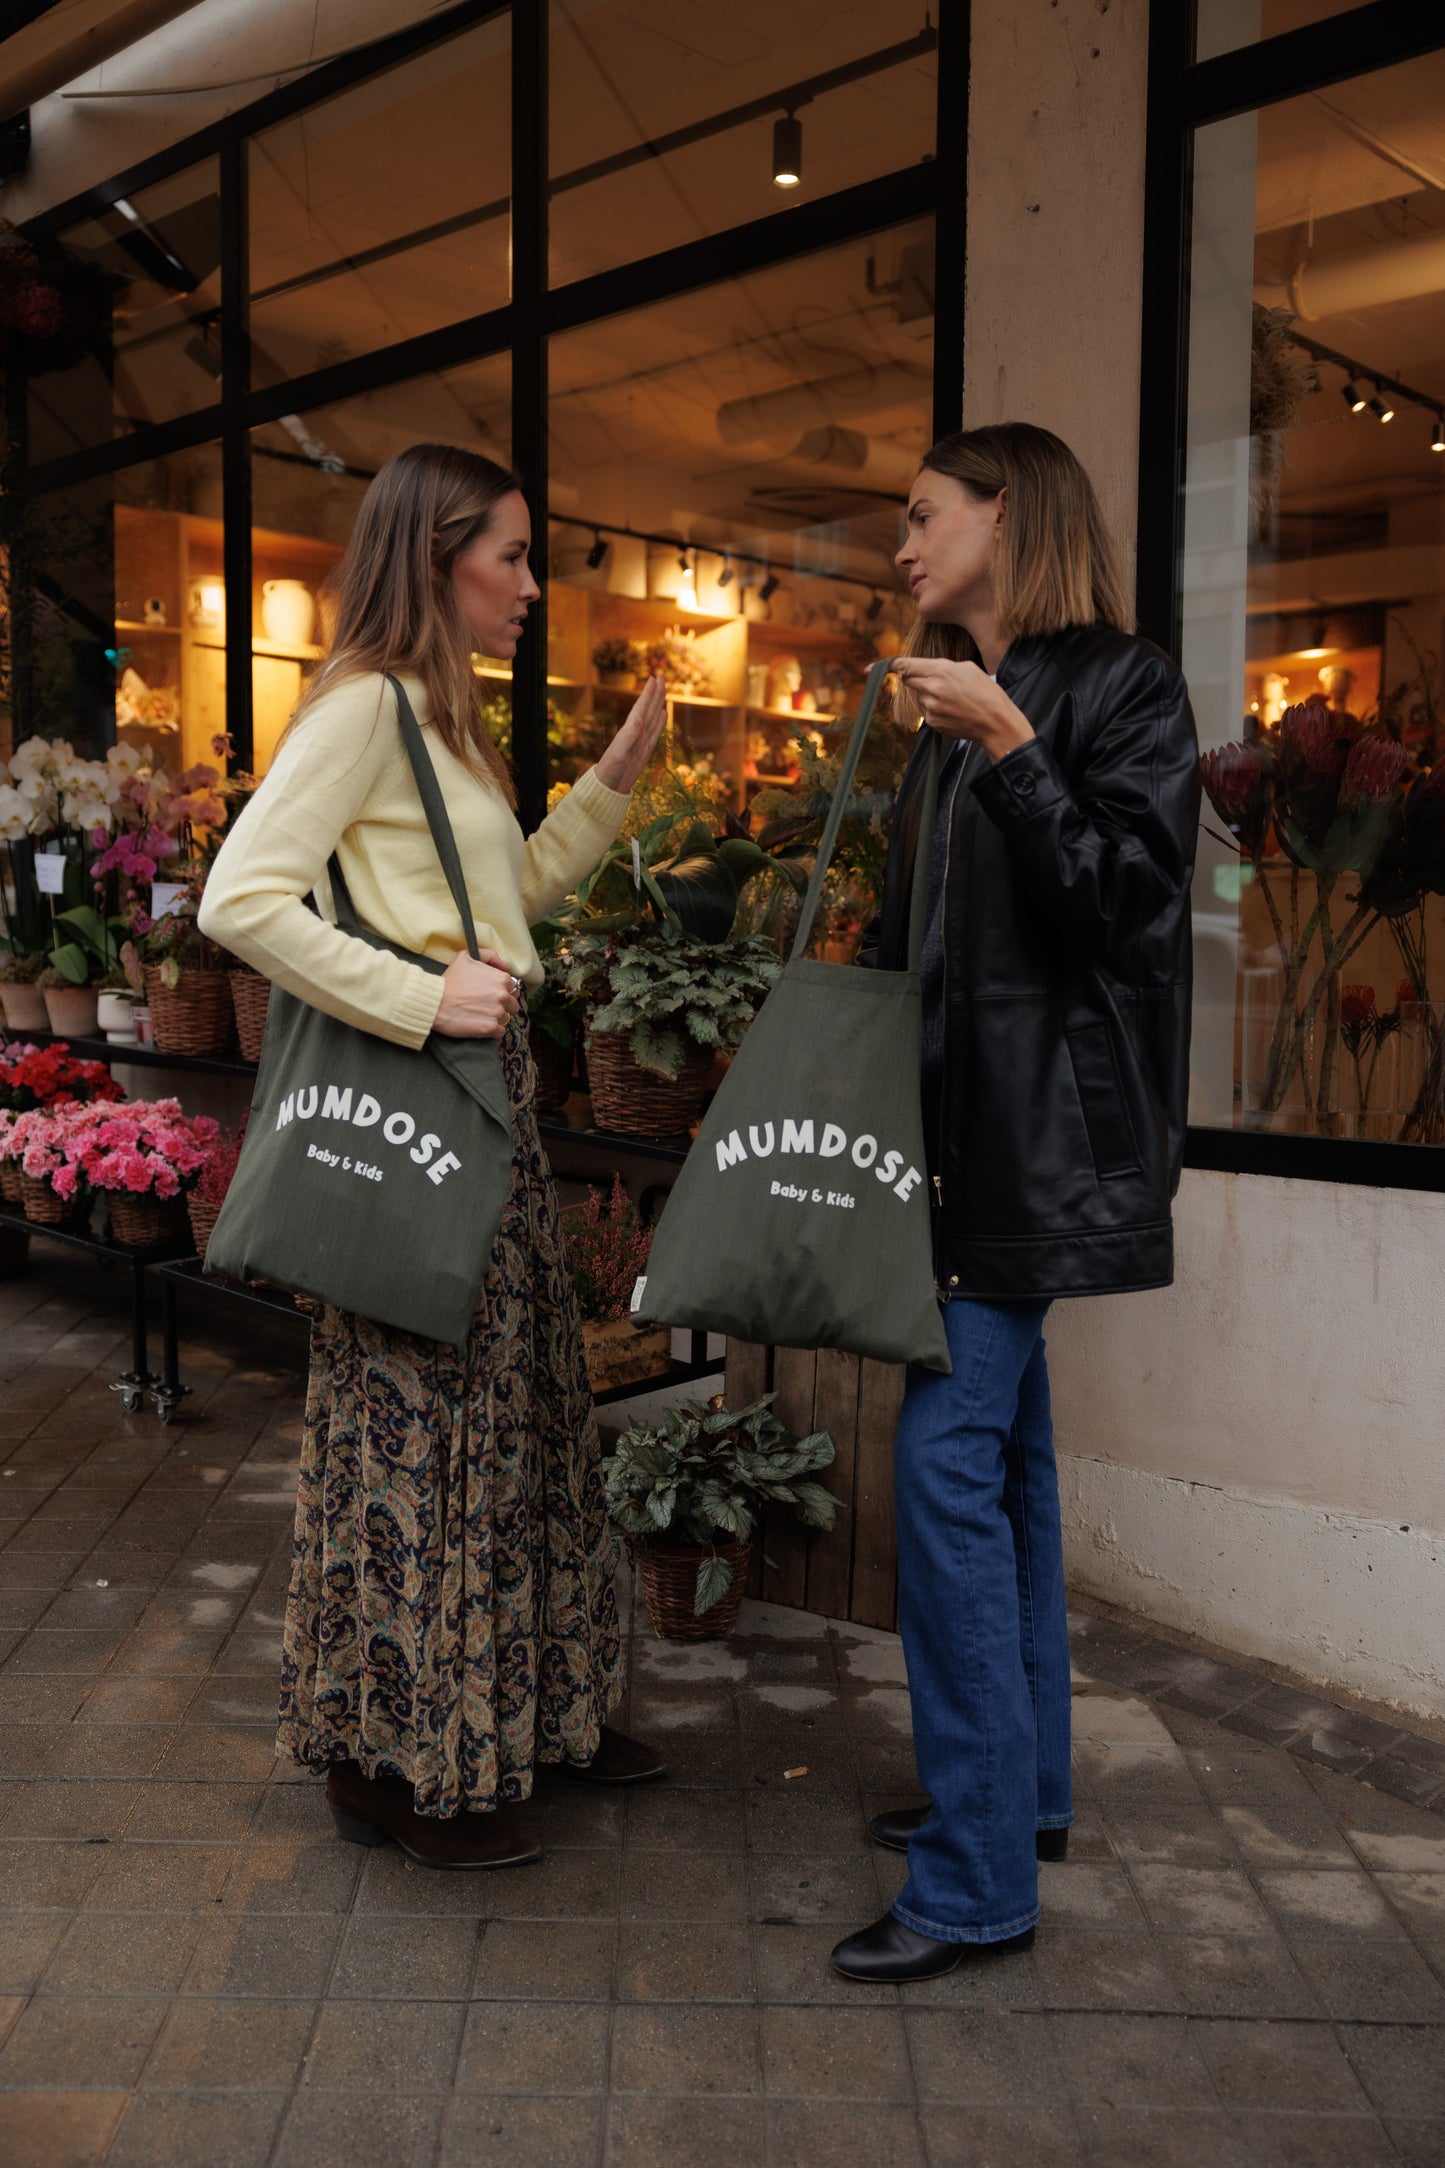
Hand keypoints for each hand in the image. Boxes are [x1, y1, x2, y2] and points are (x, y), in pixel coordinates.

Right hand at [433, 946, 522, 1038]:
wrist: (434, 1002)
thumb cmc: (449, 980)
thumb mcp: (466, 957)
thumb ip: (489, 956)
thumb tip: (505, 967)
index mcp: (501, 979)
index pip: (512, 987)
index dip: (501, 991)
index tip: (489, 994)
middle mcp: (502, 995)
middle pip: (512, 1004)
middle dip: (502, 1005)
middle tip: (485, 1006)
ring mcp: (497, 1013)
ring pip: (506, 1018)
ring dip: (496, 1018)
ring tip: (480, 1015)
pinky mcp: (490, 1028)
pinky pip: (500, 1032)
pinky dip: (493, 1031)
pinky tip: (480, 1024)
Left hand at [592, 673, 667, 792]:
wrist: (609, 786)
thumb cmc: (611, 769)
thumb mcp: (620, 753)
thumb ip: (630, 736)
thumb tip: (640, 718)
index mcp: (629, 730)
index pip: (640, 708)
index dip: (647, 694)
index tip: (653, 679)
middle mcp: (635, 732)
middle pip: (647, 709)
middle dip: (654, 693)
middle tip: (660, 677)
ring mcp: (641, 740)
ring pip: (652, 717)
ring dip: (658, 703)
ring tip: (663, 690)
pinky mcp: (645, 749)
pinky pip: (655, 732)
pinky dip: (660, 722)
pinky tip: (663, 713)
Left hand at [890, 657, 1034, 763]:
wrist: (996, 722)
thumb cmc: (986, 692)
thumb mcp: (968, 668)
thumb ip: (941, 667)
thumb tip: (924, 670)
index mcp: (940, 670)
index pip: (905, 666)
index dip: (887, 666)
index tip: (870, 669)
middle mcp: (931, 688)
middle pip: (909, 680)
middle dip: (918, 678)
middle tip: (938, 682)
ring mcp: (930, 707)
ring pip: (920, 697)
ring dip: (930, 696)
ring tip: (955, 700)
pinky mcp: (932, 722)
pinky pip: (927, 712)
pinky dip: (936, 710)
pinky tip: (954, 711)